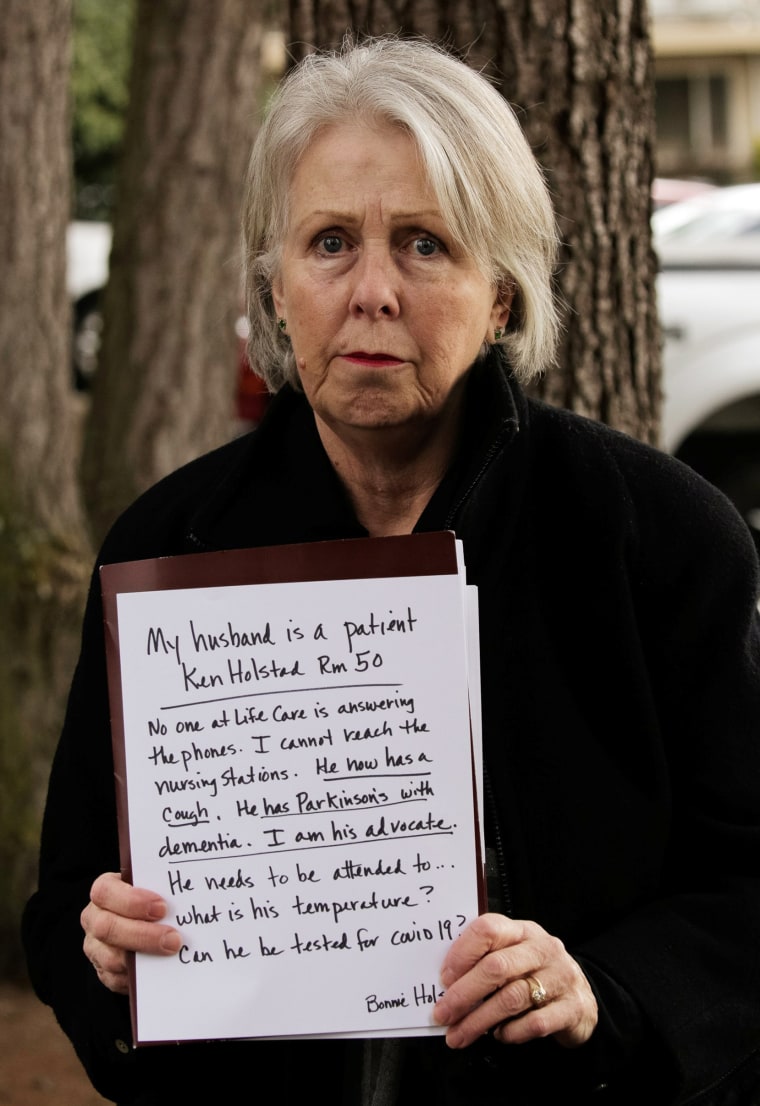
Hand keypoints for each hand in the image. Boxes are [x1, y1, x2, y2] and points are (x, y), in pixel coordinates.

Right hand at [81, 872, 181, 993]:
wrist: (143, 921)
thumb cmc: (150, 899)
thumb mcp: (152, 887)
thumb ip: (162, 887)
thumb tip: (187, 895)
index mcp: (104, 891)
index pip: (104, 891)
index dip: (131, 900)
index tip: (162, 907)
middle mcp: (94, 918)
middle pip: (106, 927)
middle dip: (143, 934)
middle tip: (174, 938)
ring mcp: (95, 948)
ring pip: (111, 957)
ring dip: (144, 956)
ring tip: (172, 952)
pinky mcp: (103, 972)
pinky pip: (117, 979)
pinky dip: (140, 975)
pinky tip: (159, 968)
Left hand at [432, 913, 597, 1049]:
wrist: (582, 997)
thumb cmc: (536, 974)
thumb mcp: (514, 956)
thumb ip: (486, 960)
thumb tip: (445, 984)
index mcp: (522, 931)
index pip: (489, 929)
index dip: (462, 953)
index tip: (443, 979)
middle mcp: (543, 949)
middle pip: (497, 967)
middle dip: (463, 994)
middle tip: (443, 1014)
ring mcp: (560, 977)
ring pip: (512, 998)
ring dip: (479, 1020)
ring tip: (460, 1034)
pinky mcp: (572, 1008)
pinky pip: (535, 1023)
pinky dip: (511, 1032)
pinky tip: (499, 1035)